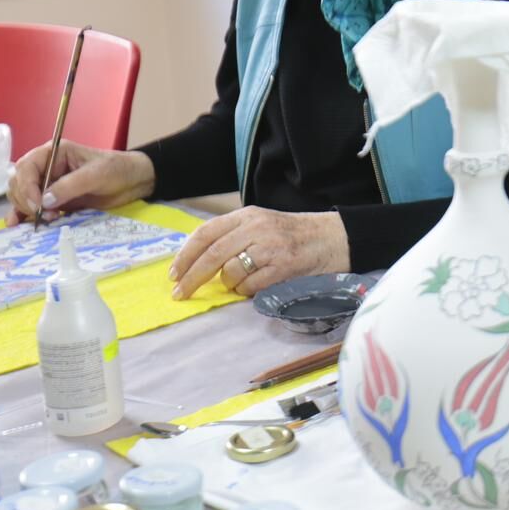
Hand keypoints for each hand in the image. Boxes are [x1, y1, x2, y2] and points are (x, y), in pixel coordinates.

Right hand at [6, 140, 155, 224]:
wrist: (134, 181)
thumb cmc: (117, 169)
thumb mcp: (96, 174)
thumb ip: (70, 186)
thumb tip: (45, 201)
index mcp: (54, 153)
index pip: (27, 167)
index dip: (27, 186)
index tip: (37, 204)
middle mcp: (46, 167)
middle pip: (19, 182)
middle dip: (26, 199)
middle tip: (42, 214)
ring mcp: (49, 184)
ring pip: (22, 195)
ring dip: (26, 209)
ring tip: (45, 219)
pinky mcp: (54, 200)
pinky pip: (33, 206)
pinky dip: (25, 214)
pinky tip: (19, 224)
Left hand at [169, 206, 350, 298]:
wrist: (335, 238)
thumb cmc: (295, 235)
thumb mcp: (262, 225)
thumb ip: (233, 236)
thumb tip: (198, 262)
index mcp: (247, 215)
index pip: (206, 233)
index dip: (185, 255)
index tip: (174, 274)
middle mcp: (257, 228)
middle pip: (212, 255)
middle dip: (192, 277)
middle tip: (181, 294)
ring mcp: (271, 247)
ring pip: (231, 272)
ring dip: (228, 285)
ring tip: (240, 284)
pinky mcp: (284, 266)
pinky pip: (251, 285)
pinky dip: (247, 291)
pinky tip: (256, 287)